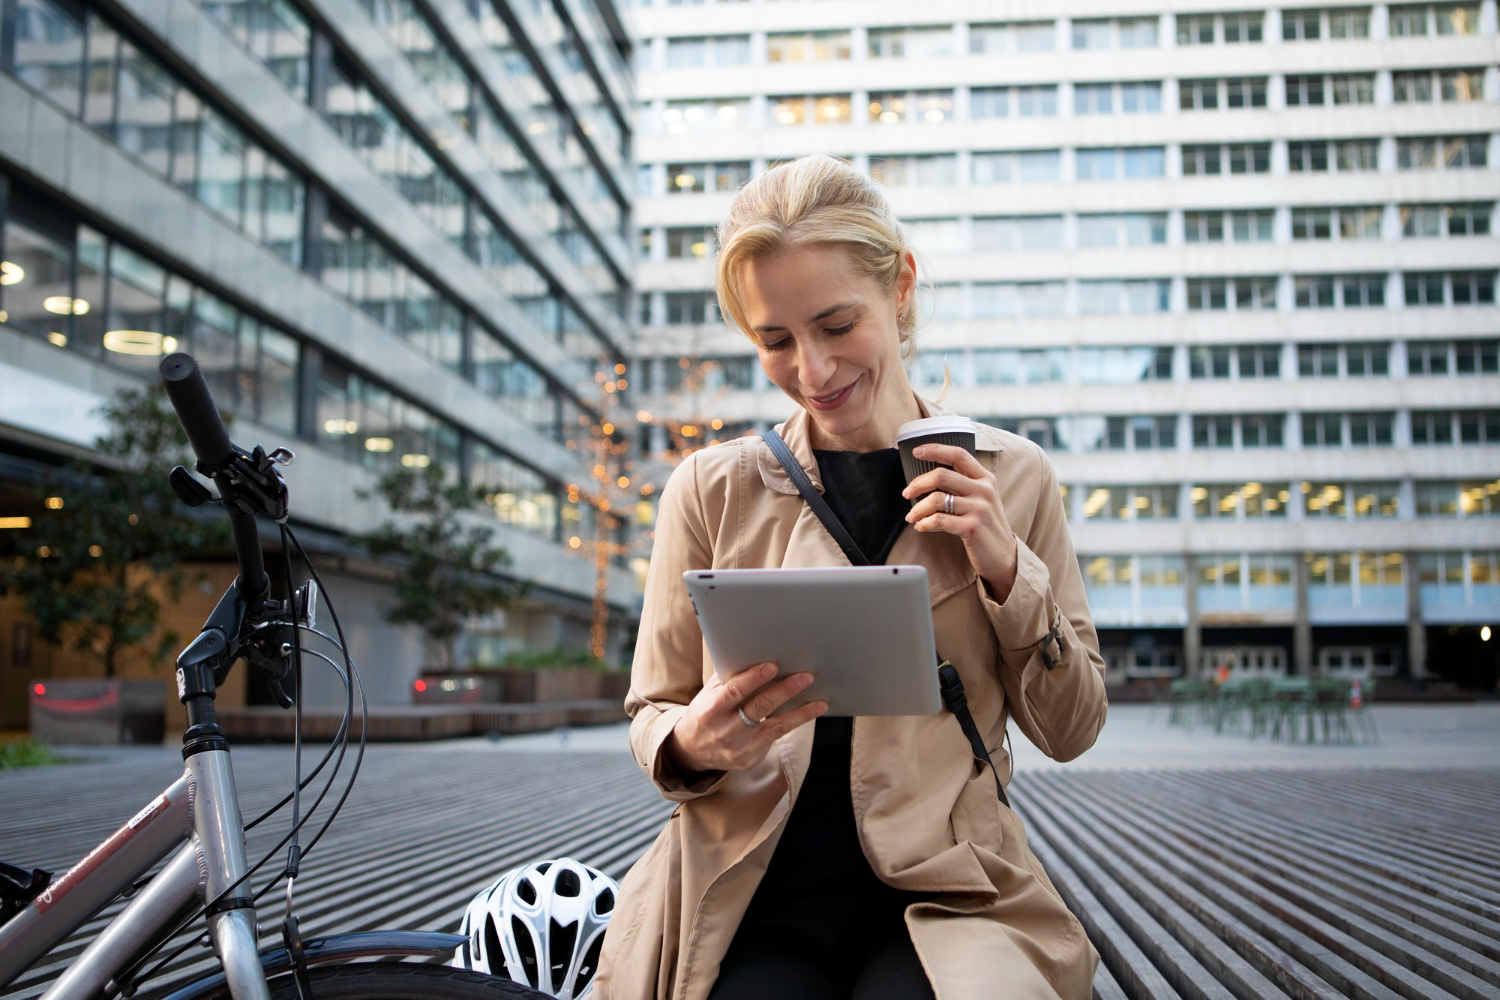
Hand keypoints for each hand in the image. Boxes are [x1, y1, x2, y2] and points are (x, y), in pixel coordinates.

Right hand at [664, 662, 825, 777]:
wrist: (692, 751)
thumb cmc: (706, 712)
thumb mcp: (708, 695)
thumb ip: (728, 678)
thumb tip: (753, 653)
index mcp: (710, 710)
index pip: (733, 692)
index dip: (753, 679)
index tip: (773, 665)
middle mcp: (724, 730)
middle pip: (759, 708)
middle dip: (784, 691)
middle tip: (806, 677)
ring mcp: (738, 748)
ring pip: (774, 728)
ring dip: (800, 713)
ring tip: (820, 701)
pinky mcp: (749, 760)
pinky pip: (775, 738)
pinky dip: (793, 724)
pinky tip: (809, 712)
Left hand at [903, 443, 1018, 602]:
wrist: (1004, 556)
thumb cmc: (986, 525)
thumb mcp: (983, 498)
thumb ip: (964, 484)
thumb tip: (930, 476)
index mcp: (986, 478)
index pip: (959, 454)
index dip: (935, 449)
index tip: (916, 452)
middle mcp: (984, 490)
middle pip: (942, 475)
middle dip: (918, 483)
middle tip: (907, 494)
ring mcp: (980, 509)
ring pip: (936, 499)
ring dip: (918, 509)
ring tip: (912, 517)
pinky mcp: (972, 528)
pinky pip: (939, 520)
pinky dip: (924, 523)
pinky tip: (921, 526)